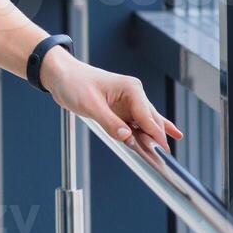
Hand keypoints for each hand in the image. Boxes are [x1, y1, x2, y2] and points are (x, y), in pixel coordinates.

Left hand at [38, 47, 183, 159]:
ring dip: (151, 137)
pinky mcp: (120, 109)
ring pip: (146, 123)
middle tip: (163, 157)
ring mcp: (128, 102)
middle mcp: (133, 94)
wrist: (60, 75)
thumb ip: (110, 122)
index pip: (147, 117)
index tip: (163, 150)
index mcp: (131, 89)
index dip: (155, 135)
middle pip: (151, 121)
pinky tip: (172, 133)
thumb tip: (127, 137)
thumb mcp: (90, 105)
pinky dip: (147, 131)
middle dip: (156, 138)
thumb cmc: (73, 82)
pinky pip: (137, 123)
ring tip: (163, 154)